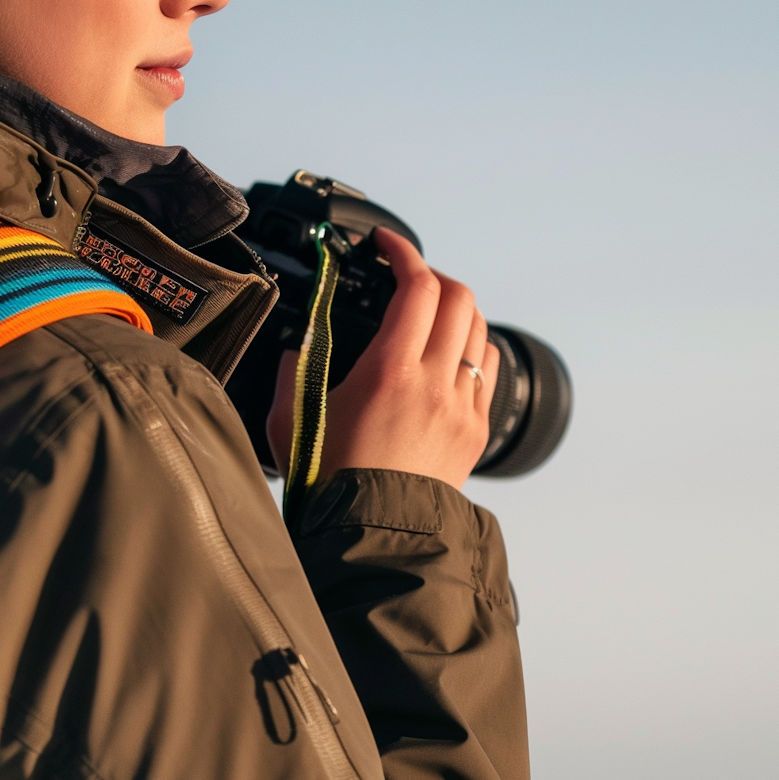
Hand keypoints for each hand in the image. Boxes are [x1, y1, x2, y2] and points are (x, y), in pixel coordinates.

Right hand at [266, 227, 497, 489]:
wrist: (371, 535)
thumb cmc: (329, 482)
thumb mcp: (292, 419)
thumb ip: (292, 371)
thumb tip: (297, 345)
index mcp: (389, 371)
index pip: (417, 286)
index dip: (404, 252)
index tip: (386, 244)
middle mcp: (434, 383)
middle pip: (458, 296)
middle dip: (431, 275)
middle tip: (405, 277)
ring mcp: (461, 406)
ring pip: (478, 329)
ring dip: (454, 310)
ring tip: (426, 317)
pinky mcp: (476, 429)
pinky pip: (486, 368)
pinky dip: (469, 348)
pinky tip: (445, 357)